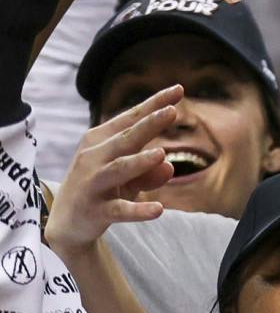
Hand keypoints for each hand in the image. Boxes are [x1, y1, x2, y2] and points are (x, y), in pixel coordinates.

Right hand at [46, 85, 179, 258]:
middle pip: (126, 138)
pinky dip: (138, 210)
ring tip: (161, 154)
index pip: (131, 119)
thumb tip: (169, 166)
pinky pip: (119, 209)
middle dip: (148, 124)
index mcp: (101, 141)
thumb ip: (149, 171)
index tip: (179, 89)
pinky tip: (158, 210)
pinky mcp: (96, 210)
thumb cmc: (104, 189)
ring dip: (140, 162)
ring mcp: (93, 183)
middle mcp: (94, 157)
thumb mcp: (128, 178)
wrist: (68, 223)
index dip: (153, 104)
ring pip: (119, 169)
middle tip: (172, 111)